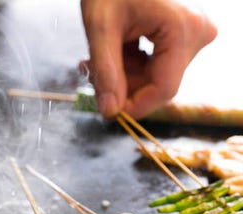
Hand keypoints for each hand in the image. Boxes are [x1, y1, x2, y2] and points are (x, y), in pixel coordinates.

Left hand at [80, 0, 216, 118]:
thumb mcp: (100, 27)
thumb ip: (105, 72)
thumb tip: (110, 112)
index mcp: (182, 29)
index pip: (164, 89)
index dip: (135, 106)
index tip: (109, 113)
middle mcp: (195, 33)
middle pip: (158, 83)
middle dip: (123, 87)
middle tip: (91, 76)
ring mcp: (191, 34)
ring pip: (154, 77)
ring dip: (123, 76)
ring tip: (94, 61)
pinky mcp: (181, 36)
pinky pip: (155, 65)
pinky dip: (130, 66)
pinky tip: (112, 53)